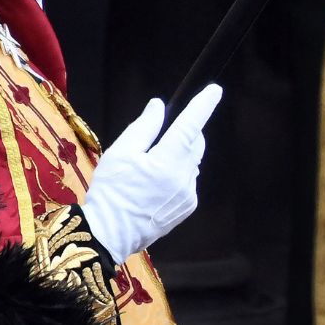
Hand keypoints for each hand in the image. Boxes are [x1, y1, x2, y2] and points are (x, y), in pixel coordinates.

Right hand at [82, 85, 221, 262]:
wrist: (109, 233)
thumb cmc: (111, 191)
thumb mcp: (121, 152)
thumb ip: (144, 127)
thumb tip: (159, 107)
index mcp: (168, 160)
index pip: (191, 125)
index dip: (203, 105)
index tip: (214, 90)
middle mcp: (185, 177)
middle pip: (195, 143)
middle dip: (185, 133)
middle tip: (160, 135)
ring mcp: (189, 194)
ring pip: (192, 162)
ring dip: (179, 154)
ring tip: (150, 166)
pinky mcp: (187, 207)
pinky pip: (188, 180)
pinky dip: (178, 173)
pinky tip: (155, 184)